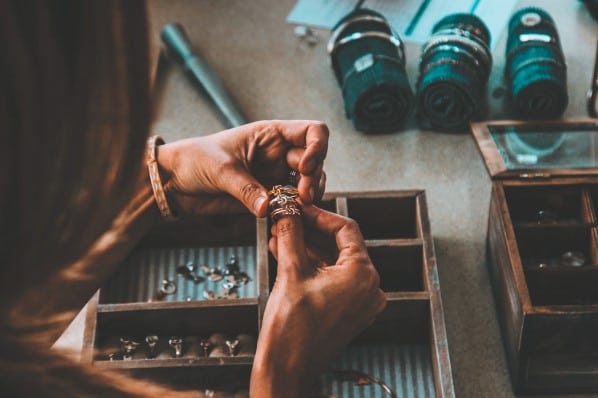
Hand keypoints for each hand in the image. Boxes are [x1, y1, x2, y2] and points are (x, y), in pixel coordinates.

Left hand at [156, 120, 327, 216]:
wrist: (175, 182)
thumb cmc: (194, 161)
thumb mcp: (220, 170)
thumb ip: (245, 188)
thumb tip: (267, 208)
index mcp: (270, 135)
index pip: (312, 132)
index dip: (318, 147)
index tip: (305, 167)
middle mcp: (278, 153)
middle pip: (315, 160)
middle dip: (313, 178)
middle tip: (302, 196)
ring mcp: (276, 175)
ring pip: (310, 183)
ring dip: (309, 195)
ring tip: (297, 206)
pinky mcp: (269, 197)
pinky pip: (293, 202)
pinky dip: (297, 209)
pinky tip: (288, 215)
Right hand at [250, 206, 385, 397]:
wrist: (286, 371)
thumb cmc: (291, 329)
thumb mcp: (290, 273)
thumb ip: (291, 235)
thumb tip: (286, 211)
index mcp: (362, 275)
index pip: (345, 229)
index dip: (319, 215)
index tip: (297, 207)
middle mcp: (369, 288)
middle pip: (340, 245)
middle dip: (310, 232)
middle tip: (285, 220)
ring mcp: (360, 302)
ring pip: (334, 262)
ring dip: (307, 248)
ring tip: (279, 236)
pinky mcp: (349, 312)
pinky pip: (333, 280)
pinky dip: (312, 267)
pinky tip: (286, 255)